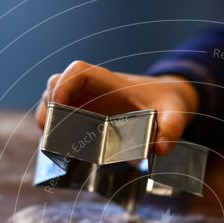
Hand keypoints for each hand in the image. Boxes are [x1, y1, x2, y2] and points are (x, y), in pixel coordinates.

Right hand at [35, 60, 198, 154]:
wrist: (167, 100)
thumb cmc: (167, 102)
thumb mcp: (175, 113)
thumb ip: (171, 129)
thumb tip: (160, 149)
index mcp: (112, 83)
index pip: (79, 71)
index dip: (64, 84)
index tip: (59, 104)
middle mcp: (94, 90)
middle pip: (58, 84)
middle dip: (49, 105)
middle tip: (49, 131)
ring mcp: (88, 102)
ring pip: (55, 100)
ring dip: (48, 119)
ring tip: (50, 143)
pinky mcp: (86, 115)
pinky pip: (62, 117)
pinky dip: (55, 131)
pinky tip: (59, 150)